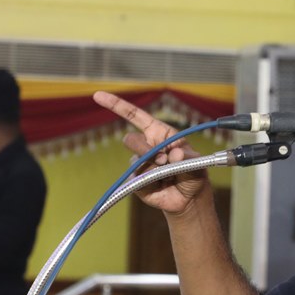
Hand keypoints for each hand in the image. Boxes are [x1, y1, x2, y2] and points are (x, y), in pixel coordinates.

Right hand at [93, 91, 208, 214]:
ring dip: (154, 168)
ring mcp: (140, 163)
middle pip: (130, 140)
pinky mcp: (136, 180)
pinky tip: (162, 185)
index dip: (117, 105)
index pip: (136, 116)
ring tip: (170, 175)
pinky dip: (152, 182)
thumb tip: (175, 154)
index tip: (98, 96)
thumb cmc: (194, 174)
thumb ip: (187, 158)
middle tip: (164, 160)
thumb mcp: (196, 162)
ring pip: (136, 162)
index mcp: (160, 133)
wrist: (189, 199)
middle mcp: (147, 146)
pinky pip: (138, 179)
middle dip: (145, 149)